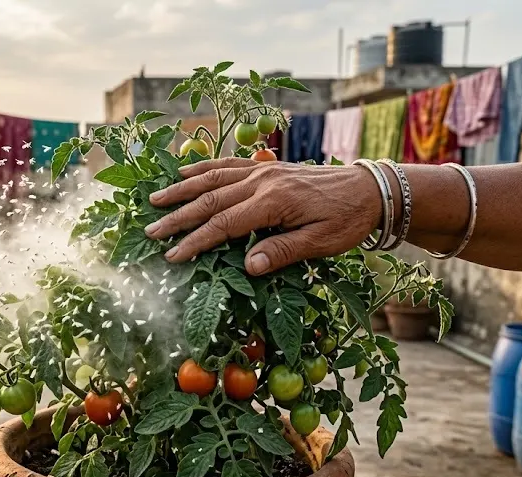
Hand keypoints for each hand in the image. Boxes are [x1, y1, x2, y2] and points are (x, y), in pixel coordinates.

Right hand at [143, 158, 382, 274]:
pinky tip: (185, 171)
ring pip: (213, 178)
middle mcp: (262, 182)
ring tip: (156, 199)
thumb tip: (248, 267)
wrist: (371, 189)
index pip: (223, 225)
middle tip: (150, 230)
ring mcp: (263, 171)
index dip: (195, 241)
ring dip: (182, 189)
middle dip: (178, 216)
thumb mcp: (321, 243)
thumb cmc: (347, 220)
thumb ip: (282, 252)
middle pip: (210, 200)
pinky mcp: (267, 166)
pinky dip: (203, 167)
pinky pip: (228, 164)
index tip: (172, 256)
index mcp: (274, 203)